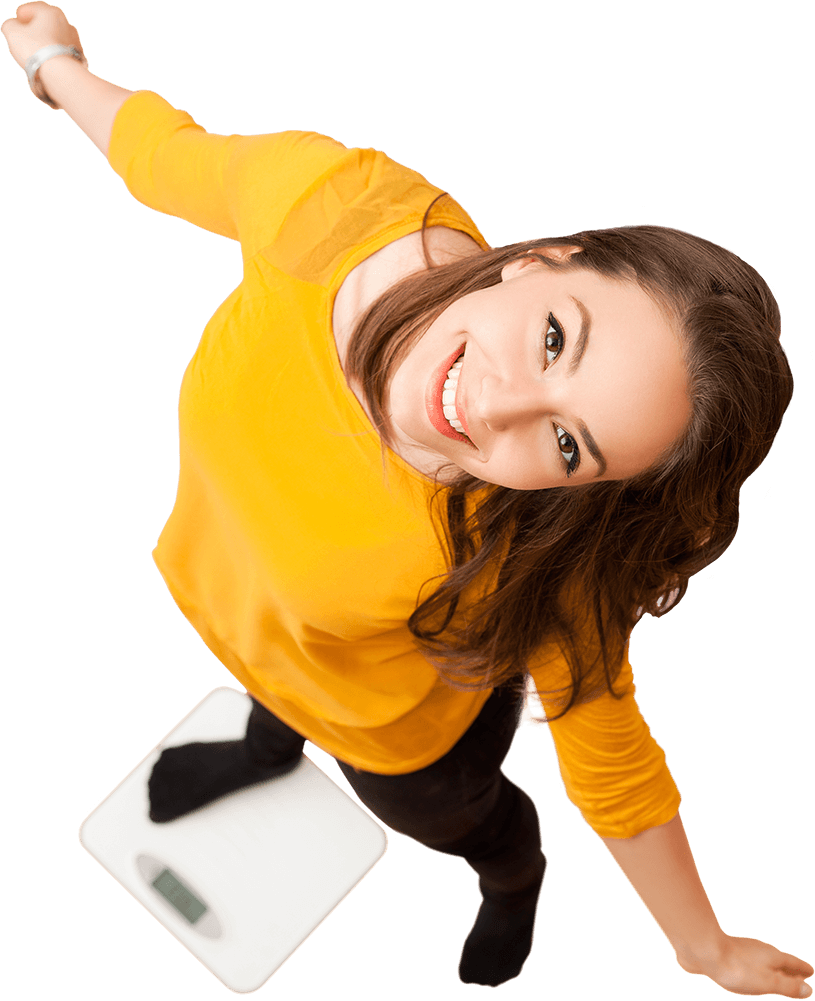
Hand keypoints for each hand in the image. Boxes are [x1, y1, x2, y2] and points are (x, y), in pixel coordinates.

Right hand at [1, 1, 87, 73]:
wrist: (60, 74)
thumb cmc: (35, 49)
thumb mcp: (12, 33)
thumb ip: (9, 25)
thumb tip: (12, 26)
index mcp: (51, 12)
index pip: (33, 8)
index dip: (22, 15)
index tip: (17, 22)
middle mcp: (66, 23)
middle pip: (46, 23)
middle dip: (35, 28)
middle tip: (25, 36)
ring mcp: (75, 41)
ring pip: (55, 37)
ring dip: (46, 41)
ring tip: (36, 51)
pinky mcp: (79, 57)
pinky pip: (62, 51)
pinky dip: (55, 53)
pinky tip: (47, 61)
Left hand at [676, 935, 813, 997]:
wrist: (702, 948)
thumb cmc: (736, 968)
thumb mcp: (766, 982)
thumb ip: (787, 986)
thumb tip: (809, 990)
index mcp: (771, 957)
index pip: (791, 963)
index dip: (802, 968)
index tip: (811, 970)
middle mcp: (758, 950)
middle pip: (779, 959)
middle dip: (790, 967)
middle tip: (800, 972)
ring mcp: (742, 949)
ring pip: (763, 958)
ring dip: (773, 965)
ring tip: (777, 971)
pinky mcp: (726, 952)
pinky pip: (747, 959)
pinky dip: (756, 965)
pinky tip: (747, 967)